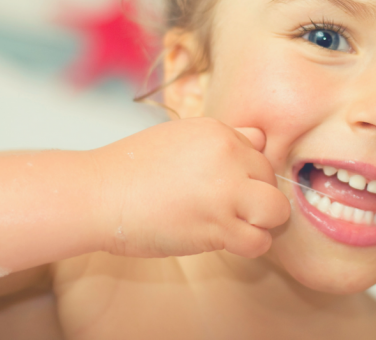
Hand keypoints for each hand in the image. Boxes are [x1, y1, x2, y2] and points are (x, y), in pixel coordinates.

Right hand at [94, 118, 289, 258]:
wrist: (99, 194)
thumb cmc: (132, 168)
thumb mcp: (180, 137)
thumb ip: (222, 138)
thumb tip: (259, 139)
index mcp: (218, 131)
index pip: (260, 151)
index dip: (247, 173)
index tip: (228, 187)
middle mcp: (227, 156)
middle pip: (271, 178)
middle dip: (256, 194)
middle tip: (230, 208)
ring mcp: (225, 190)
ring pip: (276, 210)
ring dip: (262, 221)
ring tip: (238, 225)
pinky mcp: (217, 226)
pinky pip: (259, 241)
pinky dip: (250, 244)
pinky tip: (228, 240)